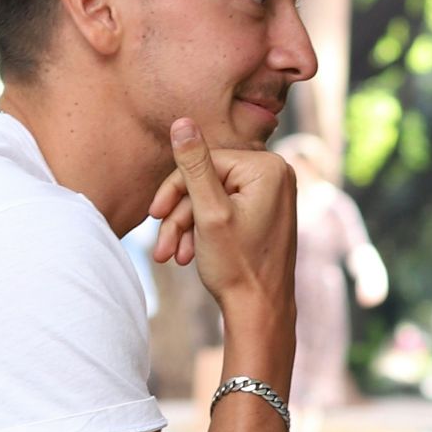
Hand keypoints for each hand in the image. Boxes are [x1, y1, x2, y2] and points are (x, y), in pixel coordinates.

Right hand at [146, 119, 295, 315]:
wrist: (260, 311)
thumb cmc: (237, 266)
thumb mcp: (208, 213)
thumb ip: (193, 166)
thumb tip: (182, 121)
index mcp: (269, 168)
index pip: (205, 162)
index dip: (175, 189)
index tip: (153, 215)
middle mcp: (277, 175)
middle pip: (207, 181)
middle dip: (180, 215)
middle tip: (162, 248)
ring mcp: (273, 194)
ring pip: (212, 199)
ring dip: (186, 227)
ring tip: (171, 257)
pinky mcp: (266, 211)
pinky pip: (225, 210)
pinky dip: (203, 231)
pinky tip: (189, 255)